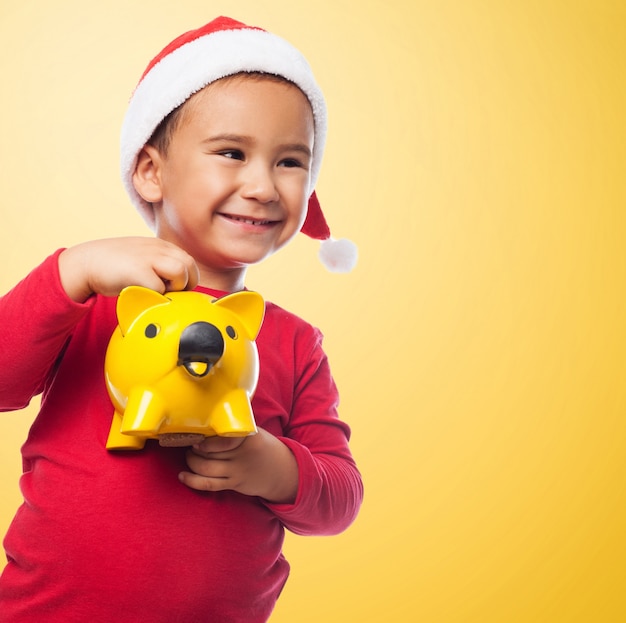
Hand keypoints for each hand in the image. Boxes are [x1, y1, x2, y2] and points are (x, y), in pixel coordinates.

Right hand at [58, 237, 198, 301]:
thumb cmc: (115, 266)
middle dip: (186, 283)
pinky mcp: (138, 270)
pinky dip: (156, 295)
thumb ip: (161, 265)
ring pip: (180, 272)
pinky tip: (144, 294)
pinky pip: (160, 287)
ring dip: (175, 287)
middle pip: (189, 264)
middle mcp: (157, 248)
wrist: (86, 263)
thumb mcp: (143, 258)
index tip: (176, 288)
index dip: (187, 277)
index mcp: (160, 245)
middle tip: (172, 293)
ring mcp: (148, 257)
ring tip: (158, 292)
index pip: (188, 261)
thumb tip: (180, 283)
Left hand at [178, 429, 298, 503]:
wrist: (281, 471)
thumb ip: (236, 427)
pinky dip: (193, 481)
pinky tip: (182, 476)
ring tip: (189, 455)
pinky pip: (209, 484)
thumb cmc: (263, 446)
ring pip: (206, 468)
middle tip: (189, 444)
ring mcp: (237, 471)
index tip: (196, 436)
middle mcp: (242, 454)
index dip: (206, 440)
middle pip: (210, 452)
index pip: (222, 438)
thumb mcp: (255, 432)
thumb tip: (209, 416)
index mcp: (248, 437)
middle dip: (194, 449)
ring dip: (192, 462)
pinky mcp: (233, 484)